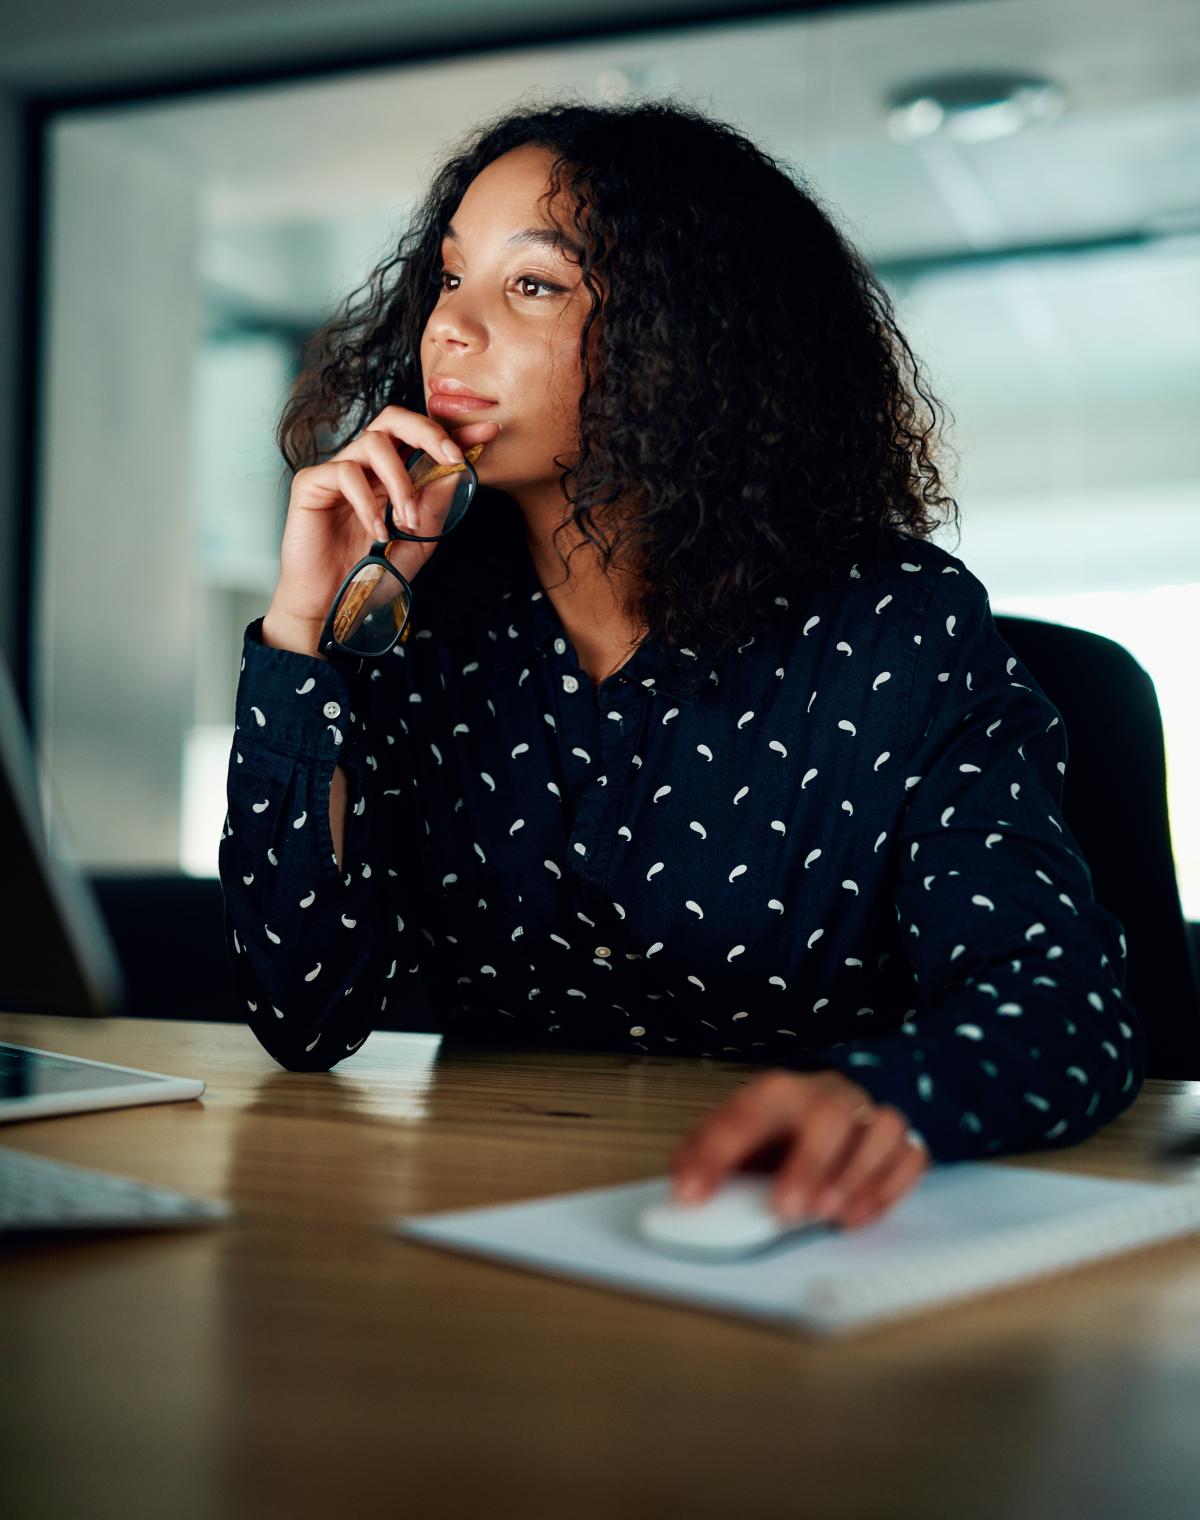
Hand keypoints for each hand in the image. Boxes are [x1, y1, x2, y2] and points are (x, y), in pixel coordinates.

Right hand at [268, 404, 501, 632]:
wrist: (334, 606)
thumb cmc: (373, 574)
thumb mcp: (419, 541)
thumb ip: (436, 505)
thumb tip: (459, 469)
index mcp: (392, 477)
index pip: (423, 442)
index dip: (455, 432)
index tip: (489, 432)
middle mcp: (366, 467)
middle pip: (395, 419)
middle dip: (429, 432)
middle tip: (452, 456)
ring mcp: (338, 471)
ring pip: (374, 443)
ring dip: (400, 482)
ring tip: (406, 521)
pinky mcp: (311, 483)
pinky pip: (345, 472)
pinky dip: (368, 503)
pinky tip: (377, 531)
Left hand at [669, 1069, 929, 1230]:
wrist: (824, 1116)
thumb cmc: (774, 1136)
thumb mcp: (730, 1140)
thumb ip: (702, 1162)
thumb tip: (683, 1196)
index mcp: (774, 1091)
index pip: (744, 1112)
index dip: (717, 1154)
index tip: (695, 1195)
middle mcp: (826, 1094)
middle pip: (828, 1114)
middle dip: (810, 1165)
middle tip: (789, 1211)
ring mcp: (867, 1114)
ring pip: (882, 1128)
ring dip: (858, 1176)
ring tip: (831, 1216)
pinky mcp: (899, 1141)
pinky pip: (911, 1155)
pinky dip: (890, 1187)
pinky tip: (860, 1215)